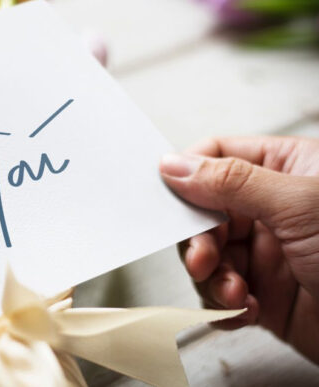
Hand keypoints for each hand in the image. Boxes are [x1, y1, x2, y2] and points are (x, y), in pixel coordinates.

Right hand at [160, 136, 318, 363]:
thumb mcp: (299, 205)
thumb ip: (231, 181)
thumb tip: (173, 164)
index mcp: (287, 169)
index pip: (218, 156)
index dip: (188, 174)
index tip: (168, 197)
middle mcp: (272, 209)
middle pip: (204, 211)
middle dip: (199, 239)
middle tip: (203, 258)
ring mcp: (267, 253)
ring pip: (208, 256)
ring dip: (212, 277)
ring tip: (234, 292)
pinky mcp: (265, 295)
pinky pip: (220, 294)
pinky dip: (224, 305)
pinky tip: (245, 310)